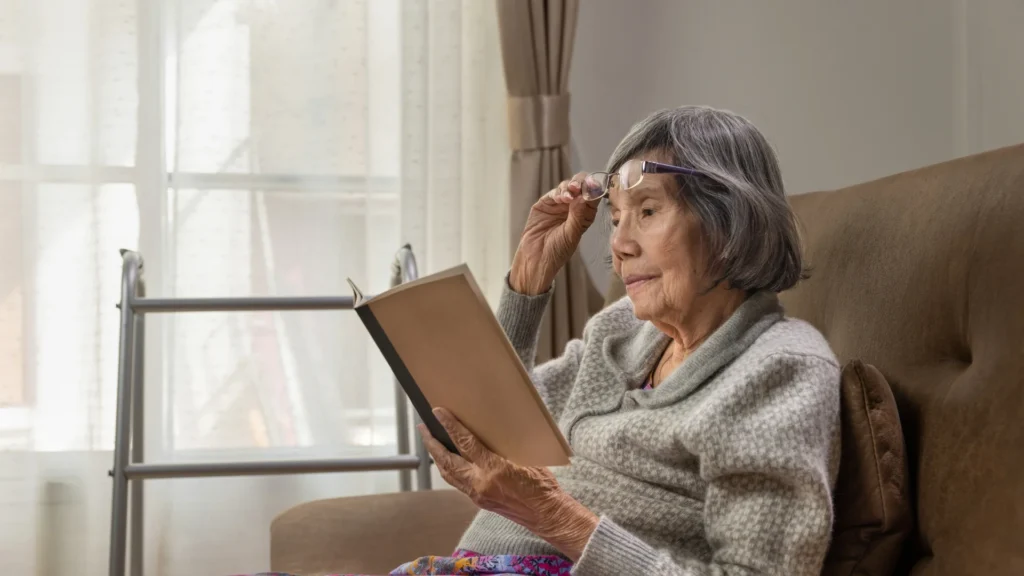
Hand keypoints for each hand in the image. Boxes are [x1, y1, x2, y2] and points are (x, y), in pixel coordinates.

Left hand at [419, 408, 598, 559]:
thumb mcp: (526, 458)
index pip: (465, 443)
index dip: (450, 426)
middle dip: (432, 443)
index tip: (438, 413)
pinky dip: (450, 469)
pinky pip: (458, 483)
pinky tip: (450, 461)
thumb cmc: (543, 485)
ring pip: (449, 474)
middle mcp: (480, 483)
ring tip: (431, 442)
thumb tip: (488, 432)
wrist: (547, 515)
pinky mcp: (479, 501)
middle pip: (447, 461)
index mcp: (494, 469)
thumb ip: (504, 447)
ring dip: (438, 457)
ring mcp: (477, 495)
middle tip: (423, 428)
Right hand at [509, 173, 599, 294]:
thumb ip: (578, 215)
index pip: (593, 196)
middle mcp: (574, 207)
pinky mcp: (545, 203)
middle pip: (581, 187)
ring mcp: (559, 204)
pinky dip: (558, 192)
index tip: (594, 186)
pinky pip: (553, 193)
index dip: (595, 189)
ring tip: (569, 195)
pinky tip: (561, 198)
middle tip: (579, 187)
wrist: (536, 258)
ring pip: (568, 186)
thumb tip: (584, 197)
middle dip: (582, 183)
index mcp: (585, 215)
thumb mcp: (572, 234)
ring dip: (570, 187)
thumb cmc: (557, 251)